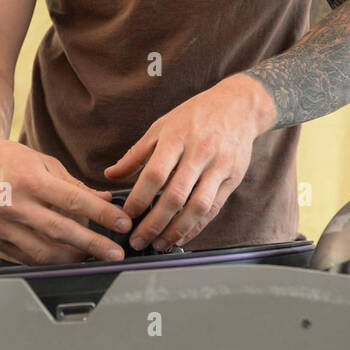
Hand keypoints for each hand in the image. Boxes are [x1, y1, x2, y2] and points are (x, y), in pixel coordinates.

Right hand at [0, 131, 133, 264]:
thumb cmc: (11, 160)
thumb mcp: (45, 163)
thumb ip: (76, 185)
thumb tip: (106, 200)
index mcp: (30, 180)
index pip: (74, 201)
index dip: (102, 214)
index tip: (122, 223)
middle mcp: (13, 204)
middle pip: (60, 232)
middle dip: (93, 244)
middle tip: (114, 253)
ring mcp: (1, 226)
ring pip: (43, 253)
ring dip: (72, 258)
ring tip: (92, 255)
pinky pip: (26, 259)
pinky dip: (49, 261)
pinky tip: (64, 256)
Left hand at [103, 74, 273, 251]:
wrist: (239, 105)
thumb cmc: (196, 116)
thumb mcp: (162, 126)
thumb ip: (136, 153)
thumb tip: (110, 175)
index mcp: (177, 137)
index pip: (155, 174)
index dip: (139, 198)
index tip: (126, 215)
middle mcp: (200, 152)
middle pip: (175, 195)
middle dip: (154, 223)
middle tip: (138, 240)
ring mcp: (219, 166)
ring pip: (197, 207)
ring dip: (176, 231)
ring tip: (159, 244)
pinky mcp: (234, 177)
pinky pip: (214, 208)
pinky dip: (197, 227)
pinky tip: (182, 236)